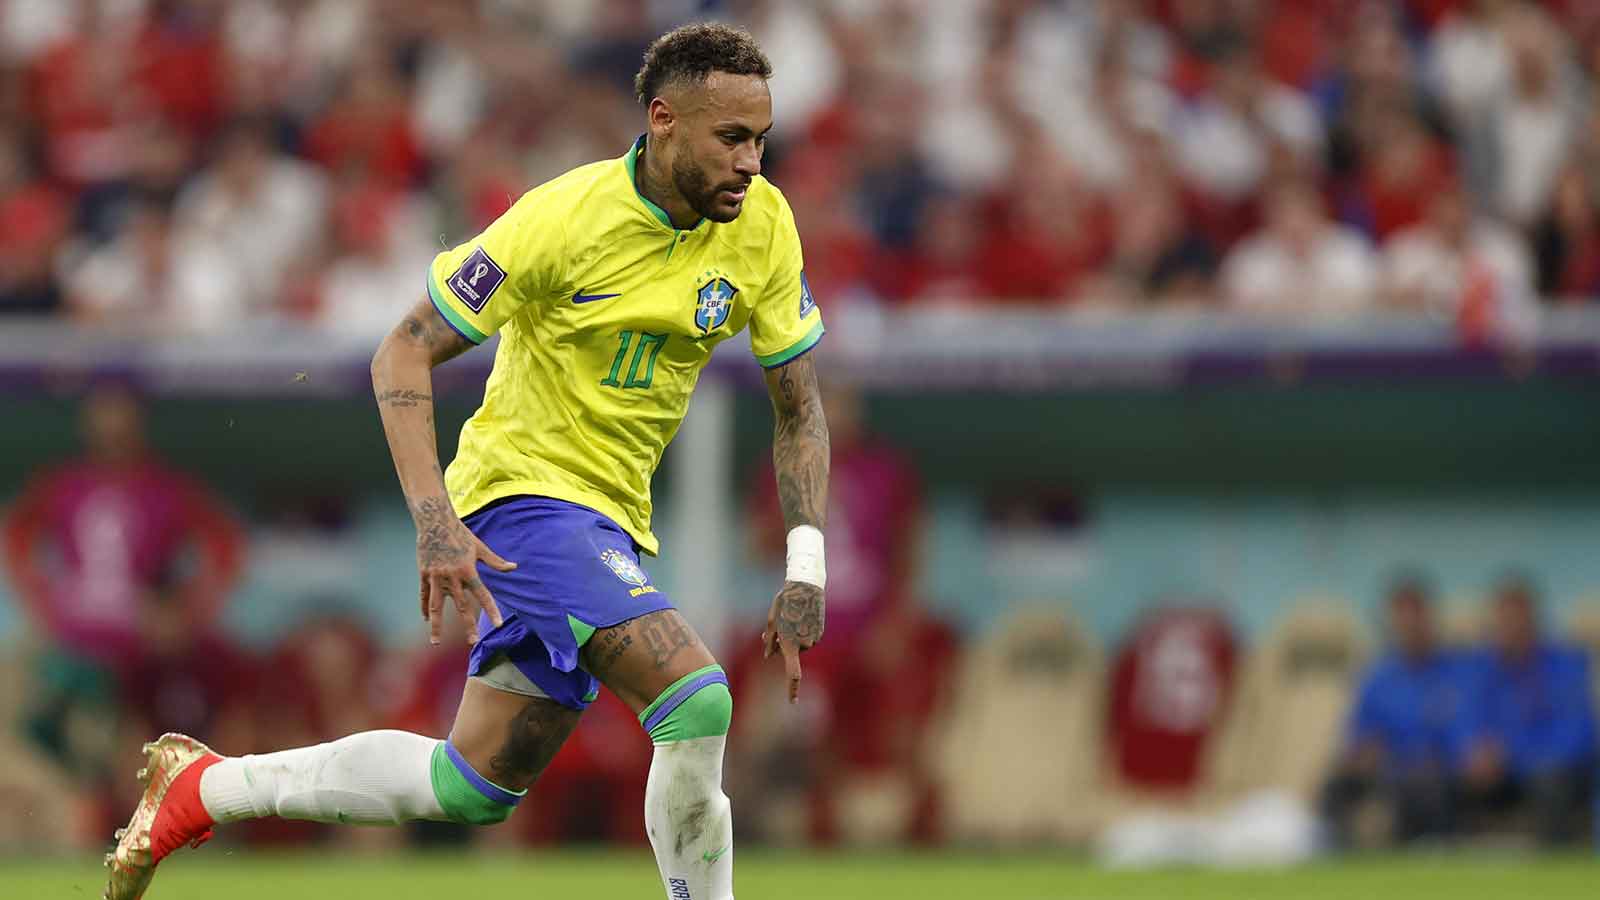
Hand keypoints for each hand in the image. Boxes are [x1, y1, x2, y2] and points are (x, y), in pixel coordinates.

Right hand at [412, 496, 514, 644]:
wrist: (435, 521)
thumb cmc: (460, 533)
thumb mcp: (480, 547)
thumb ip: (495, 561)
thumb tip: (514, 567)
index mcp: (468, 570)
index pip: (483, 594)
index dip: (491, 609)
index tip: (498, 624)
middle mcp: (452, 576)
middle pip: (461, 606)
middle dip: (468, 625)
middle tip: (473, 641)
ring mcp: (436, 577)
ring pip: (437, 606)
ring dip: (436, 626)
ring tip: (436, 642)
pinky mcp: (424, 574)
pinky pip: (424, 595)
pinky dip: (425, 608)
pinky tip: (426, 619)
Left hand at [762, 580, 823, 703]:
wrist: (807, 587)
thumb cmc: (785, 602)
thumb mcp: (772, 620)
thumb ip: (771, 640)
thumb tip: (769, 655)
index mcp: (790, 644)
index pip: (792, 673)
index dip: (792, 689)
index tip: (793, 702)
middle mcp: (804, 644)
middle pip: (790, 652)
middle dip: (783, 644)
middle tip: (779, 624)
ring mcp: (814, 638)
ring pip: (799, 644)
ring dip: (793, 635)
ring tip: (792, 615)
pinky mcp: (820, 631)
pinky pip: (808, 637)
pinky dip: (803, 630)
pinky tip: (801, 615)